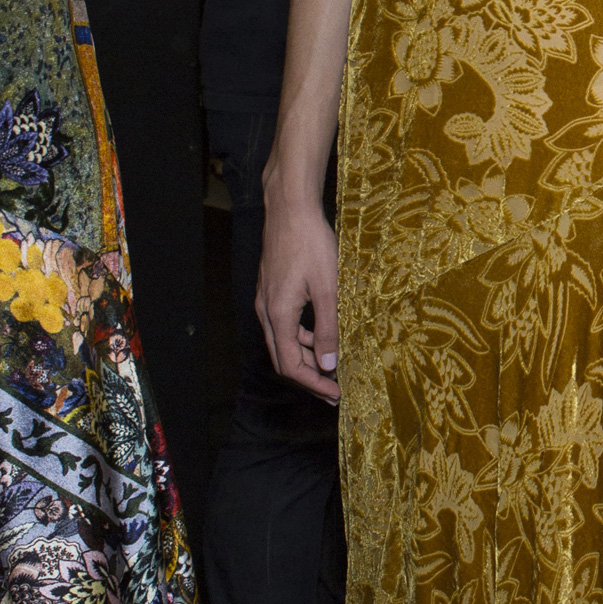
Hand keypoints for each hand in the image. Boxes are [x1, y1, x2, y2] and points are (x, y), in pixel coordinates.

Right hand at [256, 192, 341, 402]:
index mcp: (278, 315)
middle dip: (309, 377)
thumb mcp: (327, 288)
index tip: (335, 394)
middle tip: (334, 391)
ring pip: (284, 342)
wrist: (290, 209)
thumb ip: (328, 328)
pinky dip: (303, 337)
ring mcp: (267, 301)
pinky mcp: (273, 291)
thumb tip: (329, 365)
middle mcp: (267, 312)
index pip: (291, 365)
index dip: (313, 383)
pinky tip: (322, 336)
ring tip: (332, 367)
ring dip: (307, 358)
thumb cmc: (310, 244)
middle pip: (284, 358)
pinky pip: (285, 325)